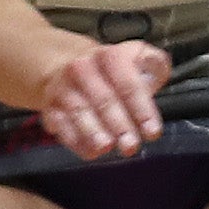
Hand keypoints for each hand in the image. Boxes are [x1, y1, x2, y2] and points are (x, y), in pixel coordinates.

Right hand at [40, 39, 173, 161]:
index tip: (152, 131)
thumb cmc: (111, 72)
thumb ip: (154, 64)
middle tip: (131, 145)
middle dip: (119, 124)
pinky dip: (75, 140)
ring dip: (93, 131)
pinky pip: (61, 125)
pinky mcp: (51, 107)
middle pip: (104, 99)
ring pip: (79, 111)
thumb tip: (157, 71)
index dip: (142, 109)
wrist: (68, 67)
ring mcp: (64, 88)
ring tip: (106, 147)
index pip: (128, 84)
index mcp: (110, 56)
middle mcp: (83, 69)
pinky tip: (90, 152)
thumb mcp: (137, 58)